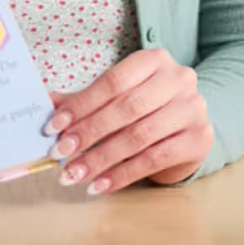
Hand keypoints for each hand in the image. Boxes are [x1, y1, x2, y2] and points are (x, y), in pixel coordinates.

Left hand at [47, 49, 213, 193]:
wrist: (191, 128)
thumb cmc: (148, 109)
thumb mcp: (120, 97)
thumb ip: (85, 99)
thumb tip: (44, 103)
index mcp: (155, 60)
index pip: (113, 81)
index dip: (81, 104)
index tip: (53, 126)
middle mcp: (179, 79)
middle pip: (126, 108)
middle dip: (89, 133)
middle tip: (60, 153)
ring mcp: (193, 109)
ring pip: (139, 136)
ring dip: (101, 158)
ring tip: (74, 174)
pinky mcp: (199, 139)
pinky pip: (155, 159)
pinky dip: (123, 174)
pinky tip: (100, 185)